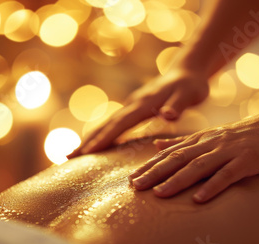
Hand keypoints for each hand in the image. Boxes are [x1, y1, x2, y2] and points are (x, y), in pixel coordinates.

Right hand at [68, 68, 208, 157]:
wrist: (187, 71)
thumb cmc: (190, 86)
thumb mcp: (189, 94)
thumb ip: (178, 105)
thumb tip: (168, 115)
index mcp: (144, 104)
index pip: (120, 123)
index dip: (104, 138)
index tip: (88, 152)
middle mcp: (133, 104)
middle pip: (106, 125)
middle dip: (87, 142)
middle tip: (67, 158)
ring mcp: (131, 105)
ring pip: (106, 124)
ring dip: (89, 139)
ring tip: (71, 155)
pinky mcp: (133, 108)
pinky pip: (112, 124)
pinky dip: (100, 135)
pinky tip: (93, 145)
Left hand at [128, 112, 258, 202]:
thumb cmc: (244, 134)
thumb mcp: (210, 135)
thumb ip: (183, 142)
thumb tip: (156, 145)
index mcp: (201, 140)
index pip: (169, 153)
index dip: (149, 166)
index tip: (130, 178)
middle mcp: (210, 144)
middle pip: (177, 159)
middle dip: (154, 173)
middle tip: (134, 187)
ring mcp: (228, 151)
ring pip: (197, 167)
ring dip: (176, 181)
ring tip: (158, 194)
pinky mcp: (246, 160)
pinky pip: (227, 175)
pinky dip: (212, 186)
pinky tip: (198, 199)